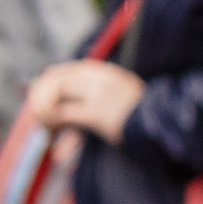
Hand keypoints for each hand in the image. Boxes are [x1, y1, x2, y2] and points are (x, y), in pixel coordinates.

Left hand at [26, 59, 144, 145]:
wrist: (164, 125)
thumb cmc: (138, 117)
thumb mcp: (117, 97)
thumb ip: (92, 94)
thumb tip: (60, 106)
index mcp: (104, 72)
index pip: (63, 71)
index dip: (44, 85)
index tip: (38, 101)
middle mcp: (100, 78)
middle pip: (55, 78)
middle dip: (39, 96)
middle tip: (38, 116)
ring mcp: (100, 94)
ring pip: (56, 91)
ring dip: (43, 108)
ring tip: (46, 125)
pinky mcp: (99, 114)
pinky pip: (64, 113)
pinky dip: (52, 121)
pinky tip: (52, 132)